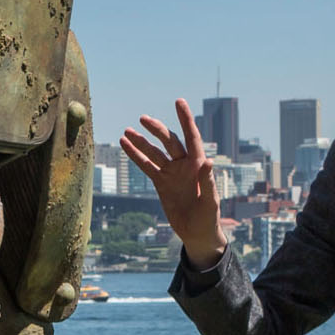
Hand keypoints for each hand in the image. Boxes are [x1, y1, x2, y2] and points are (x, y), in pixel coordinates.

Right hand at [116, 97, 226, 266]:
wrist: (197, 233)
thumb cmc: (208, 218)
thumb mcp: (210, 201)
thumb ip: (208, 181)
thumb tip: (208, 161)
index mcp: (198, 165)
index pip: (191, 137)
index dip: (185, 119)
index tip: (179, 102)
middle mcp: (184, 165)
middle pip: (169, 141)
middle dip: (156, 130)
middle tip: (142, 119)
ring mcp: (171, 172)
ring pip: (154, 152)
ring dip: (141, 142)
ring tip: (126, 131)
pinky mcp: (161, 182)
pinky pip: (146, 166)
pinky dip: (135, 156)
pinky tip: (125, 144)